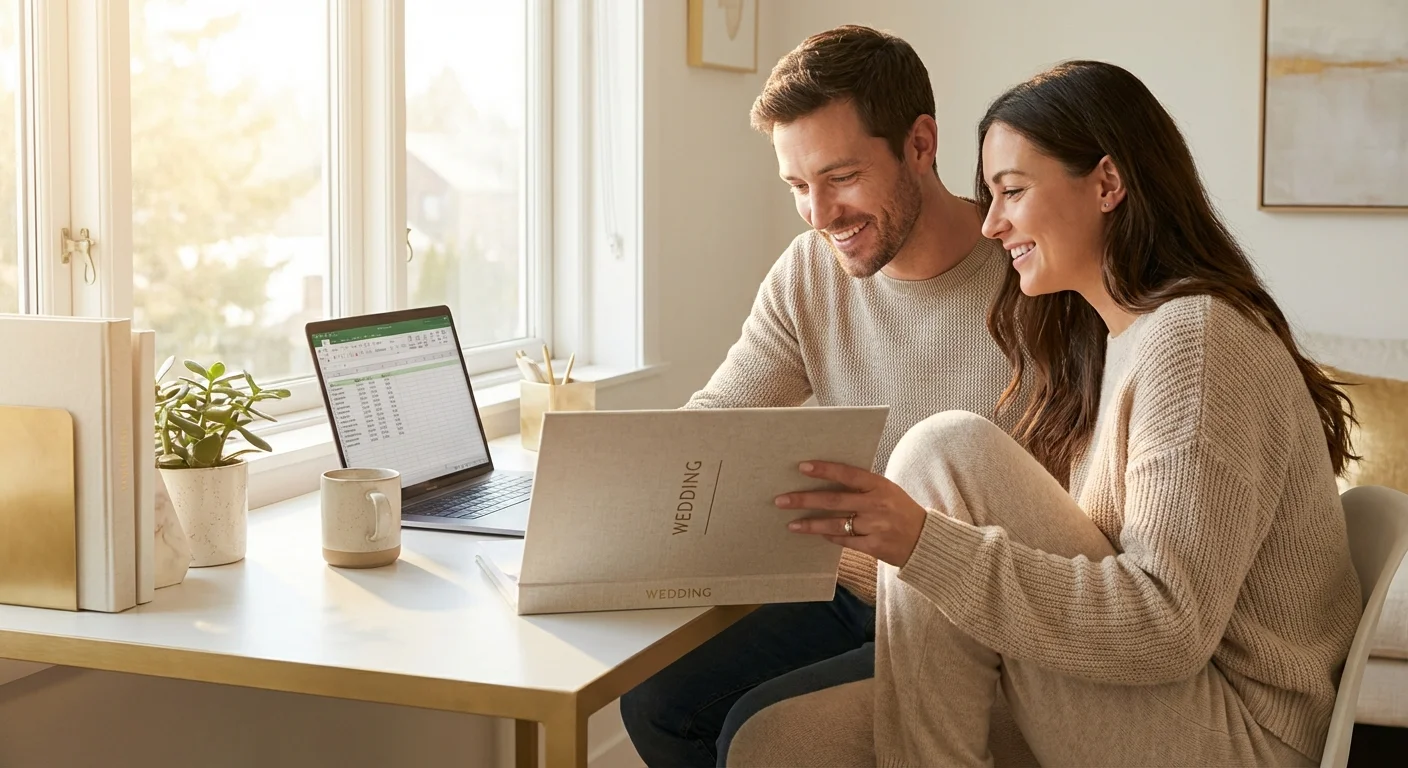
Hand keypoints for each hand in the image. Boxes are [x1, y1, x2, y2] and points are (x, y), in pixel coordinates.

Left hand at [775, 461, 928, 567]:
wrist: (926, 541)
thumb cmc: (902, 511)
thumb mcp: (888, 490)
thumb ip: (863, 486)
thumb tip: (827, 478)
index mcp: (880, 485)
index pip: (848, 474)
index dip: (824, 470)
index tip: (802, 467)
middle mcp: (877, 504)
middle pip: (834, 500)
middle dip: (805, 500)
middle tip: (782, 499)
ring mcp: (876, 527)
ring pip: (835, 524)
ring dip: (810, 524)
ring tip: (791, 523)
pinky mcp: (874, 547)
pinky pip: (844, 541)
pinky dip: (829, 536)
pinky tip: (816, 534)